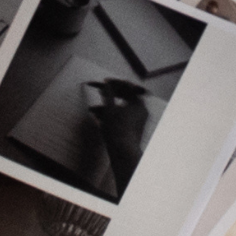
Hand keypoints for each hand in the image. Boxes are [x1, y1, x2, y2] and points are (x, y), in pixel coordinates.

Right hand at [85, 78, 149, 195]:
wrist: (124, 154)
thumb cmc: (117, 131)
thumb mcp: (109, 110)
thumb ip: (108, 95)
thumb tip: (106, 84)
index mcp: (139, 103)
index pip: (127, 87)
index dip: (115, 83)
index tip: (104, 81)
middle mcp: (141, 111)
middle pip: (125, 98)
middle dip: (110, 96)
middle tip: (100, 91)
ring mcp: (138, 121)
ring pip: (121, 109)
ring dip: (107, 108)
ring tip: (93, 110)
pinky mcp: (133, 129)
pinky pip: (122, 118)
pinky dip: (112, 116)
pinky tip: (99, 119)